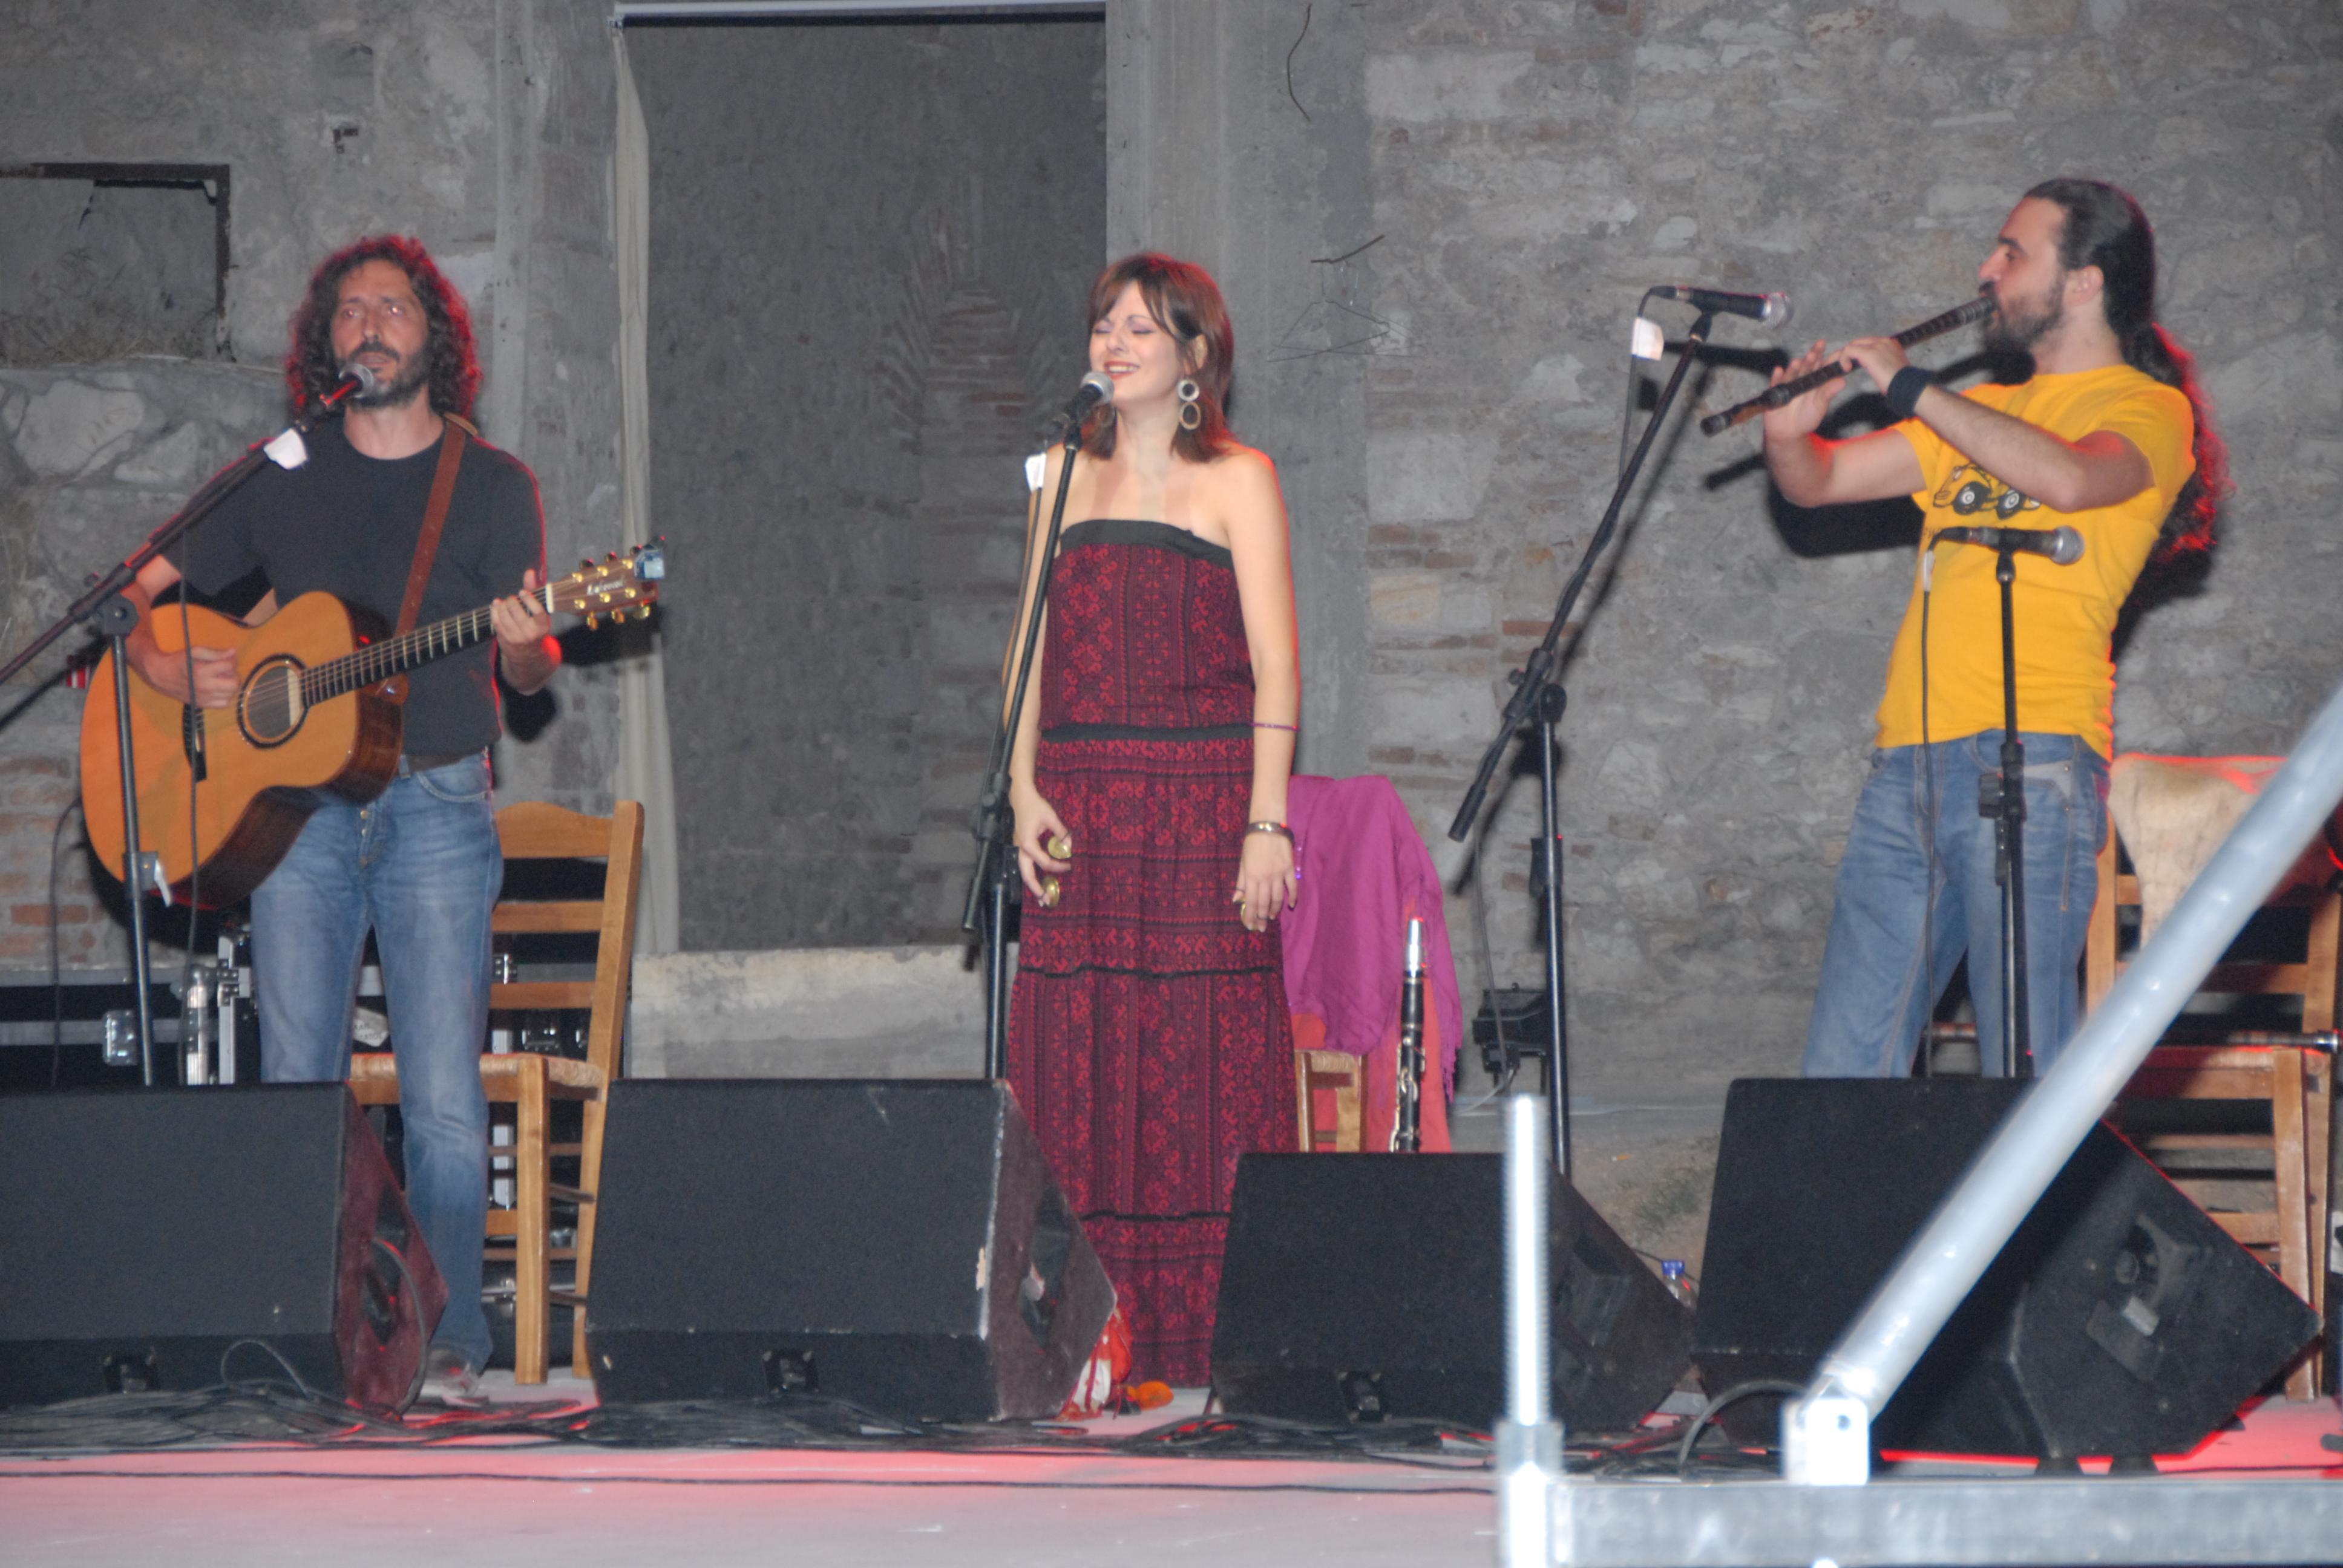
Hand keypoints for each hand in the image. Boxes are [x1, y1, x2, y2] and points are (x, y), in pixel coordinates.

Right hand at [138, 643, 237, 708]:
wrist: (160, 675)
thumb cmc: (178, 661)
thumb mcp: (195, 651)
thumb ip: (215, 653)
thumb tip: (233, 652)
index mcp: (201, 671)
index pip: (229, 666)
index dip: (231, 660)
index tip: (227, 658)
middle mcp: (204, 687)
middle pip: (234, 684)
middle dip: (234, 675)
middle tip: (226, 671)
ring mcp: (203, 698)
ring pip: (231, 695)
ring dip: (230, 686)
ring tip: (221, 679)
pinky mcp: (202, 705)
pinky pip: (223, 704)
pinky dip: (225, 696)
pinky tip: (218, 688)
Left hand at [490, 568, 554, 652]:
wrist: (528, 653)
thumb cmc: (534, 625)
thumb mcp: (539, 610)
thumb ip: (534, 590)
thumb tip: (529, 572)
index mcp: (543, 626)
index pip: (537, 611)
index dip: (528, 599)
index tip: (522, 592)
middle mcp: (531, 633)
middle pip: (517, 611)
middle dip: (512, 601)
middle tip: (512, 599)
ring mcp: (517, 637)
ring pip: (505, 615)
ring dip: (502, 605)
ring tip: (503, 603)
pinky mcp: (505, 639)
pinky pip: (497, 621)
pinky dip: (495, 611)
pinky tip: (496, 606)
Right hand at [1010, 787, 1070, 902]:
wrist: (1021, 798)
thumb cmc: (1035, 806)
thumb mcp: (1051, 817)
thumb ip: (1061, 832)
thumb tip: (1069, 848)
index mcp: (1027, 843)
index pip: (1044, 861)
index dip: (1058, 865)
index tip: (1069, 864)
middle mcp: (1021, 849)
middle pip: (1026, 874)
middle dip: (1036, 888)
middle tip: (1047, 901)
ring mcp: (1019, 848)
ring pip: (1024, 871)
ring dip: (1032, 885)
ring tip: (1041, 897)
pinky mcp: (1020, 847)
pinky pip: (1025, 865)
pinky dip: (1031, 875)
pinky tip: (1038, 882)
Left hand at [1232, 830, 1296, 933]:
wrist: (1268, 827)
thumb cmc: (1252, 844)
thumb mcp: (1242, 862)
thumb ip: (1240, 882)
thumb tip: (1236, 900)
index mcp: (1251, 876)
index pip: (1250, 902)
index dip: (1250, 916)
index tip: (1250, 926)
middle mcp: (1265, 878)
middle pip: (1263, 903)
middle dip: (1261, 918)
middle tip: (1261, 927)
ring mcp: (1279, 874)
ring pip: (1277, 898)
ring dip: (1274, 910)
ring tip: (1271, 917)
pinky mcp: (1289, 869)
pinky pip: (1292, 887)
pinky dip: (1292, 897)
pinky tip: (1290, 905)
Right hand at [1759, 339, 1848, 442]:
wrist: (1789, 432)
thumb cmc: (1807, 418)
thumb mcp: (1820, 406)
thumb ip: (1828, 393)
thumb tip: (1842, 381)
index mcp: (1815, 380)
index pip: (1820, 364)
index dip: (1822, 355)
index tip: (1826, 347)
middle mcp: (1802, 379)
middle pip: (1807, 365)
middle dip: (1810, 357)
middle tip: (1815, 351)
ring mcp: (1788, 384)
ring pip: (1792, 373)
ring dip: (1795, 367)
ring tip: (1798, 362)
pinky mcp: (1775, 392)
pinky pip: (1776, 383)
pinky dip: (1777, 377)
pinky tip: (1779, 370)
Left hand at [1836, 334, 1910, 393]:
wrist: (1908, 385)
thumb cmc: (1903, 383)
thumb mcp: (1895, 369)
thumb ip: (1886, 363)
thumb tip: (1880, 369)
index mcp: (1891, 344)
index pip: (1868, 343)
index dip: (1859, 353)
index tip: (1853, 364)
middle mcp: (1883, 341)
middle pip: (1859, 342)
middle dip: (1849, 354)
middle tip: (1845, 366)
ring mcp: (1876, 346)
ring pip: (1852, 345)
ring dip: (1844, 357)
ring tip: (1844, 368)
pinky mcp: (1868, 354)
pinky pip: (1849, 351)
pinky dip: (1843, 359)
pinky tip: (1846, 369)